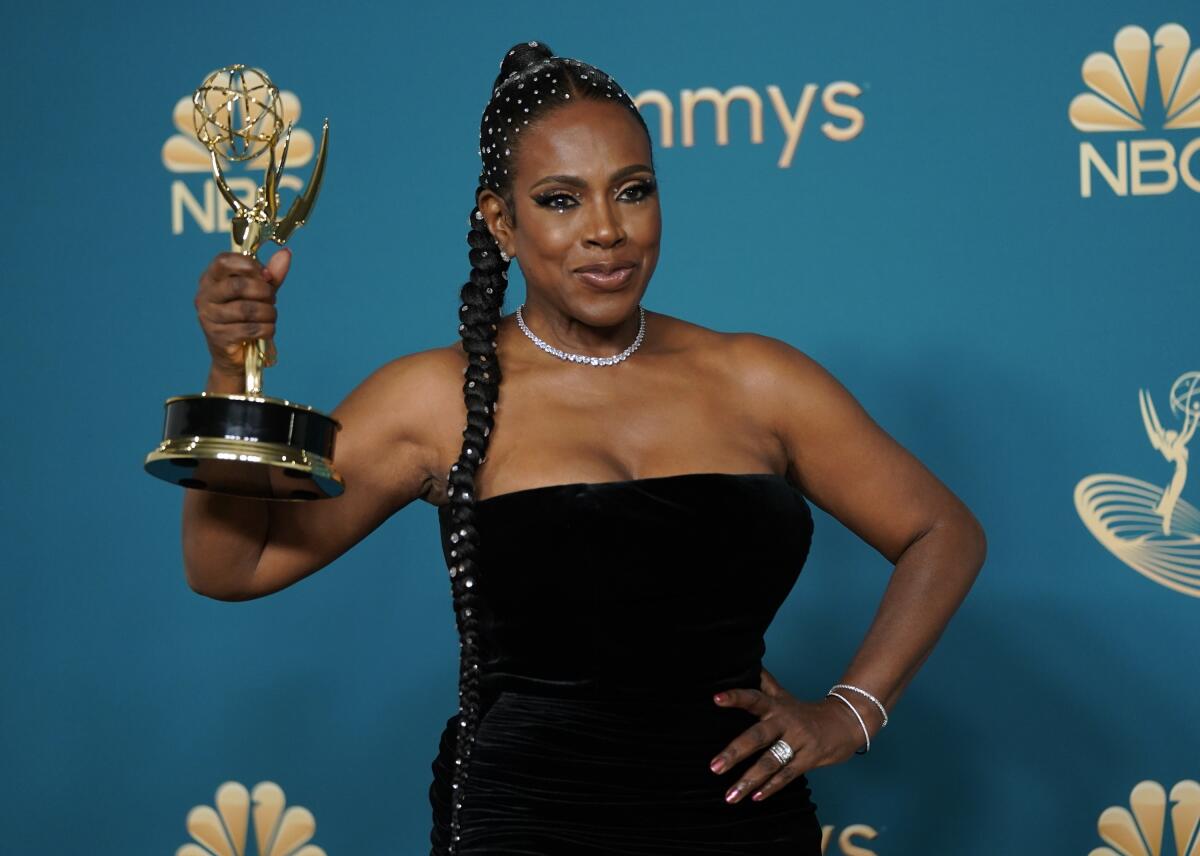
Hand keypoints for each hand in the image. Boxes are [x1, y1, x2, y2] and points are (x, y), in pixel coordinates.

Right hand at [194, 249, 290, 376]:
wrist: (236, 353)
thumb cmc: (246, 317)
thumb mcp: (260, 292)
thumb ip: (271, 274)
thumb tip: (286, 253)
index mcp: (210, 278)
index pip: (224, 261)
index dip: (250, 265)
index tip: (266, 275)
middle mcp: (204, 296)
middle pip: (238, 285)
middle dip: (264, 292)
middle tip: (272, 298)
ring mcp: (209, 317)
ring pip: (248, 309)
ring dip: (269, 313)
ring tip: (271, 316)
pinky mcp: (218, 337)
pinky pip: (251, 329)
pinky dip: (268, 329)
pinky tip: (268, 329)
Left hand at [709, 667, 874, 803]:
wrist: (846, 722)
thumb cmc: (805, 712)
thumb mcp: (784, 695)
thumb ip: (764, 682)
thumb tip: (746, 662)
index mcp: (776, 706)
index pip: (753, 698)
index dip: (735, 697)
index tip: (715, 699)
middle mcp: (785, 722)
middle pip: (758, 736)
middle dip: (735, 752)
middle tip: (714, 767)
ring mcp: (798, 741)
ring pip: (771, 762)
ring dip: (749, 780)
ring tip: (730, 795)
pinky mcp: (810, 758)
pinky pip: (787, 775)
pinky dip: (771, 787)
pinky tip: (755, 798)